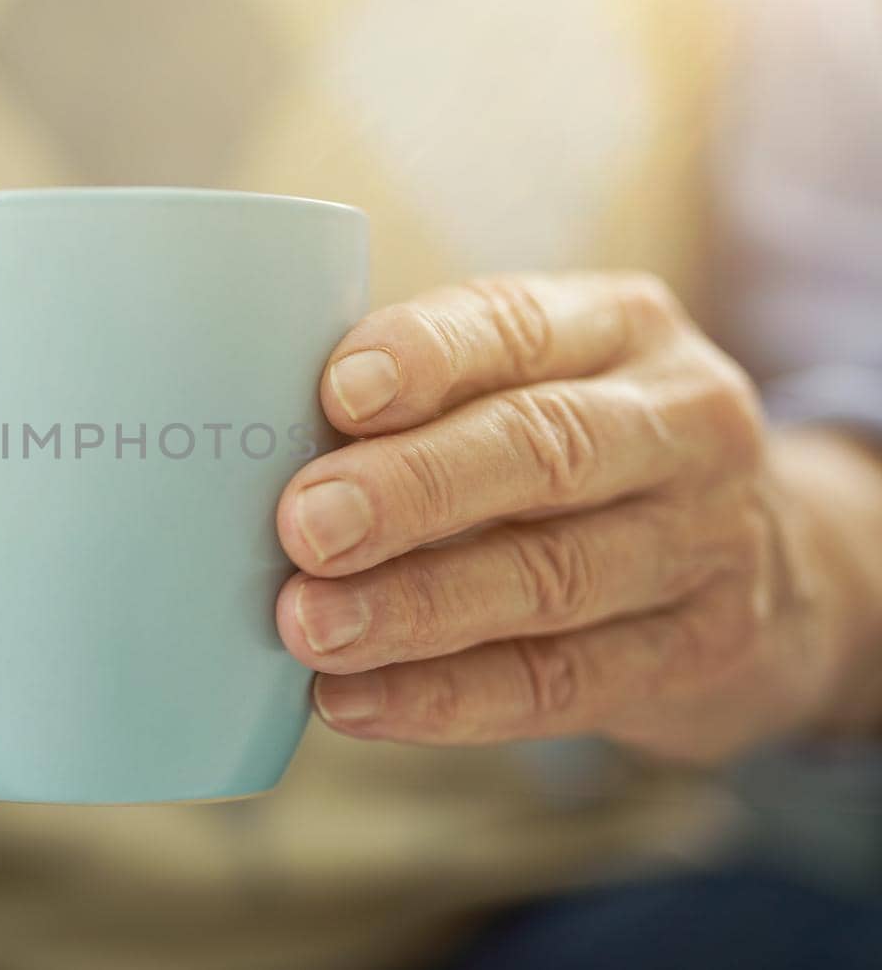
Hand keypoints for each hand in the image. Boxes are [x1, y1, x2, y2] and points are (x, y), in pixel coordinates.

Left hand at [274, 272, 872, 763]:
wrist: (769, 566)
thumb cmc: (578, 458)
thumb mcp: (532, 386)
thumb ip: (424, 399)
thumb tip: (258, 442)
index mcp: (620, 328)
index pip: (518, 325)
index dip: (427, 357)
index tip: (338, 395)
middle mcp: (682, 422)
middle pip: (544, 450)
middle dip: (414, 489)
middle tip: (306, 527)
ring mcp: (706, 541)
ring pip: (551, 576)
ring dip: (416, 608)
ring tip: (311, 628)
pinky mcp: (698, 652)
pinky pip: (560, 682)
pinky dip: (448, 697)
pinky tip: (354, 701)